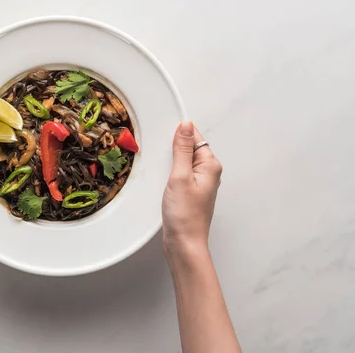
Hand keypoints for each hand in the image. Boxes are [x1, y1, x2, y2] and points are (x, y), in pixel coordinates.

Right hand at [162, 121, 222, 252]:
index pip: (195, 138)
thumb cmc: (184, 214)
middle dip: (172, 148)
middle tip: (158, 155)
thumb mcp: (180, 176)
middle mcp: (207, 173)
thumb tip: (186, 126)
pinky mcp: (189, 192)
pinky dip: (169, 173)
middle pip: (188, 149)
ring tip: (159, 170)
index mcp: (210, 165)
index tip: (163, 134)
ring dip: (169, 162)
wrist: (183, 243)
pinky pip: (178, 174)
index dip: (179, 134)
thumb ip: (182, 149)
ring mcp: (198, 183)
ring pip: (181, 162)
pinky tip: (161, 179)